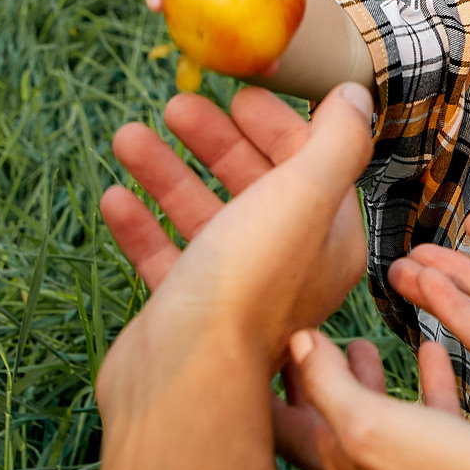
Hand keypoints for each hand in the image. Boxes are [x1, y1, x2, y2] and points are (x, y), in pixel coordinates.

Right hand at [99, 83, 374, 390]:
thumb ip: (335, 141)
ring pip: (203, 217)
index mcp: (328, 241)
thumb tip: (354, 95)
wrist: (185, 375)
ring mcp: (235, 292)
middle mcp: (287, 267)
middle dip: (215, 142)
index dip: (277, 125)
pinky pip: (166, 257)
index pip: (312, 167)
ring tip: (128, 136)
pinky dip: (142, 225)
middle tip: (176, 106)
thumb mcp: (304, 195)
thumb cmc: (249, 282)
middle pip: (253, 186)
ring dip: (167, 173)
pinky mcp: (186, 313)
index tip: (239, 95)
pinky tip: (115, 196)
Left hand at [276, 329, 469, 469]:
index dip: (260, 385)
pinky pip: (427, 418)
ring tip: (360, 343)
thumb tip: (298, 344)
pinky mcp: (447, 468)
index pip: (276, 425)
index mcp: (331, 464)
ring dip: (363, 381)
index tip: (256, 344)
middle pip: (320, 422)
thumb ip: (328, 385)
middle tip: (300, 339)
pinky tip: (429, 351)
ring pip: (375, 420)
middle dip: (308, 381)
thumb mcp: (371, 424)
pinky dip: (422, 384)